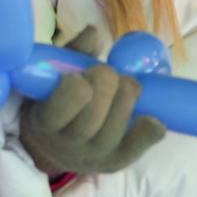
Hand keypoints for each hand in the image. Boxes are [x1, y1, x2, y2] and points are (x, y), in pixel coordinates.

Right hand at [20, 64, 163, 175]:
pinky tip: (150, 116)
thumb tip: (93, 33)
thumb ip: (70, 54)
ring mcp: (94, 157)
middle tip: (104, 75)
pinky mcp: (116, 163)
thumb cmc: (53, 102)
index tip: (78, 76)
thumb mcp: (51, 77)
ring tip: (123, 88)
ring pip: (121, 119)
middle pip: (100, 105)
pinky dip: (150, 126)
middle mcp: (68, 144)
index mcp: (45, 121)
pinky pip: (142, 142)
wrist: (51, 147)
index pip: (75, 93)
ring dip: (127, 94)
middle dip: (107, 80)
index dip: (81, 79)